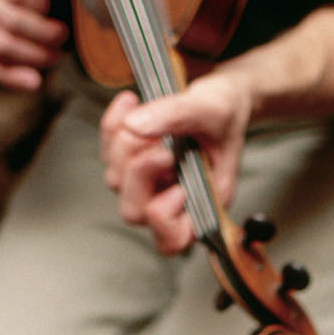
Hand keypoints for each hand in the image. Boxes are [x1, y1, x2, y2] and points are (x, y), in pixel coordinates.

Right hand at [0, 0, 66, 90]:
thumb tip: (42, 4)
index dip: (40, 5)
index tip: (49, 9)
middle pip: (11, 23)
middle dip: (43, 35)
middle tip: (59, 38)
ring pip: (1, 47)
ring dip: (33, 57)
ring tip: (52, 56)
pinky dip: (10, 78)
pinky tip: (30, 82)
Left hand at [98, 73, 252, 254]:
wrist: (222, 95)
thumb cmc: (227, 110)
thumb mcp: (213, 108)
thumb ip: (177, 115)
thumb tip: (133, 125)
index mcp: (204, 202)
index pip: (172, 239)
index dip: (163, 213)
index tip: (175, 172)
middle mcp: (173, 200)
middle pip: (134, 211)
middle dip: (140, 173)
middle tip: (161, 145)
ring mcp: (149, 183)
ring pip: (116, 181)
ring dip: (127, 145)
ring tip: (152, 115)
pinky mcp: (131, 162)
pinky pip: (106, 152)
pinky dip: (112, 125)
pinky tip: (130, 102)